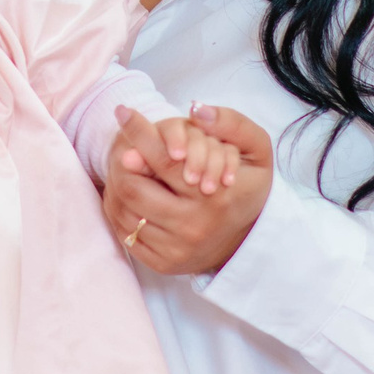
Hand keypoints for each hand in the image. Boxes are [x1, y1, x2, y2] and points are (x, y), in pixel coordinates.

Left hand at [103, 104, 274, 276]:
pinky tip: (128, 193)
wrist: (247, 239)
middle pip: (132, 187)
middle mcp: (192, 227)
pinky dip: (119, 209)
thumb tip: (195, 109)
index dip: (138, 132)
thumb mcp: (256, 150)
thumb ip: (232, 123)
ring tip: (125, 168)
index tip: (123, 112)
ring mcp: (175, 249)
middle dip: (120, 161)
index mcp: (214, 197)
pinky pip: (124, 233)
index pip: (164, 159)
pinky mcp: (162, 264)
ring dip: (116, 183)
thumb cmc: (246, 186)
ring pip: (123, 210)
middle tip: (124, 147)